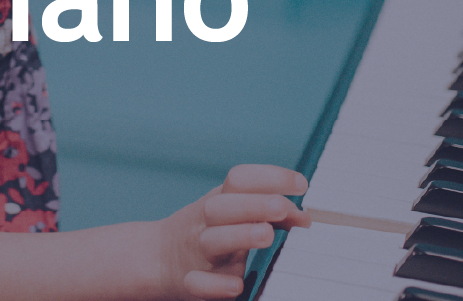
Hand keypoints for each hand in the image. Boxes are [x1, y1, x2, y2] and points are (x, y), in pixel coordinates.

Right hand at [158, 164, 310, 299]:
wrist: (158, 258)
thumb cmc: (208, 231)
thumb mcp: (234, 214)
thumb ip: (268, 214)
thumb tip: (304, 217)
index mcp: (219, 201)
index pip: (240, 179)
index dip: (269, 177)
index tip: (300, 183)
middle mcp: (206, 222)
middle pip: (223, 207)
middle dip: (253, 204)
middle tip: (282, 206)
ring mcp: (197, 251)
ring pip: (212, 241)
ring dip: (239, 235)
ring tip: (266, 235)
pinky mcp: (189, 282)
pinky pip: (198, 284)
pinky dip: (215, 285)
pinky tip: (236, 284)